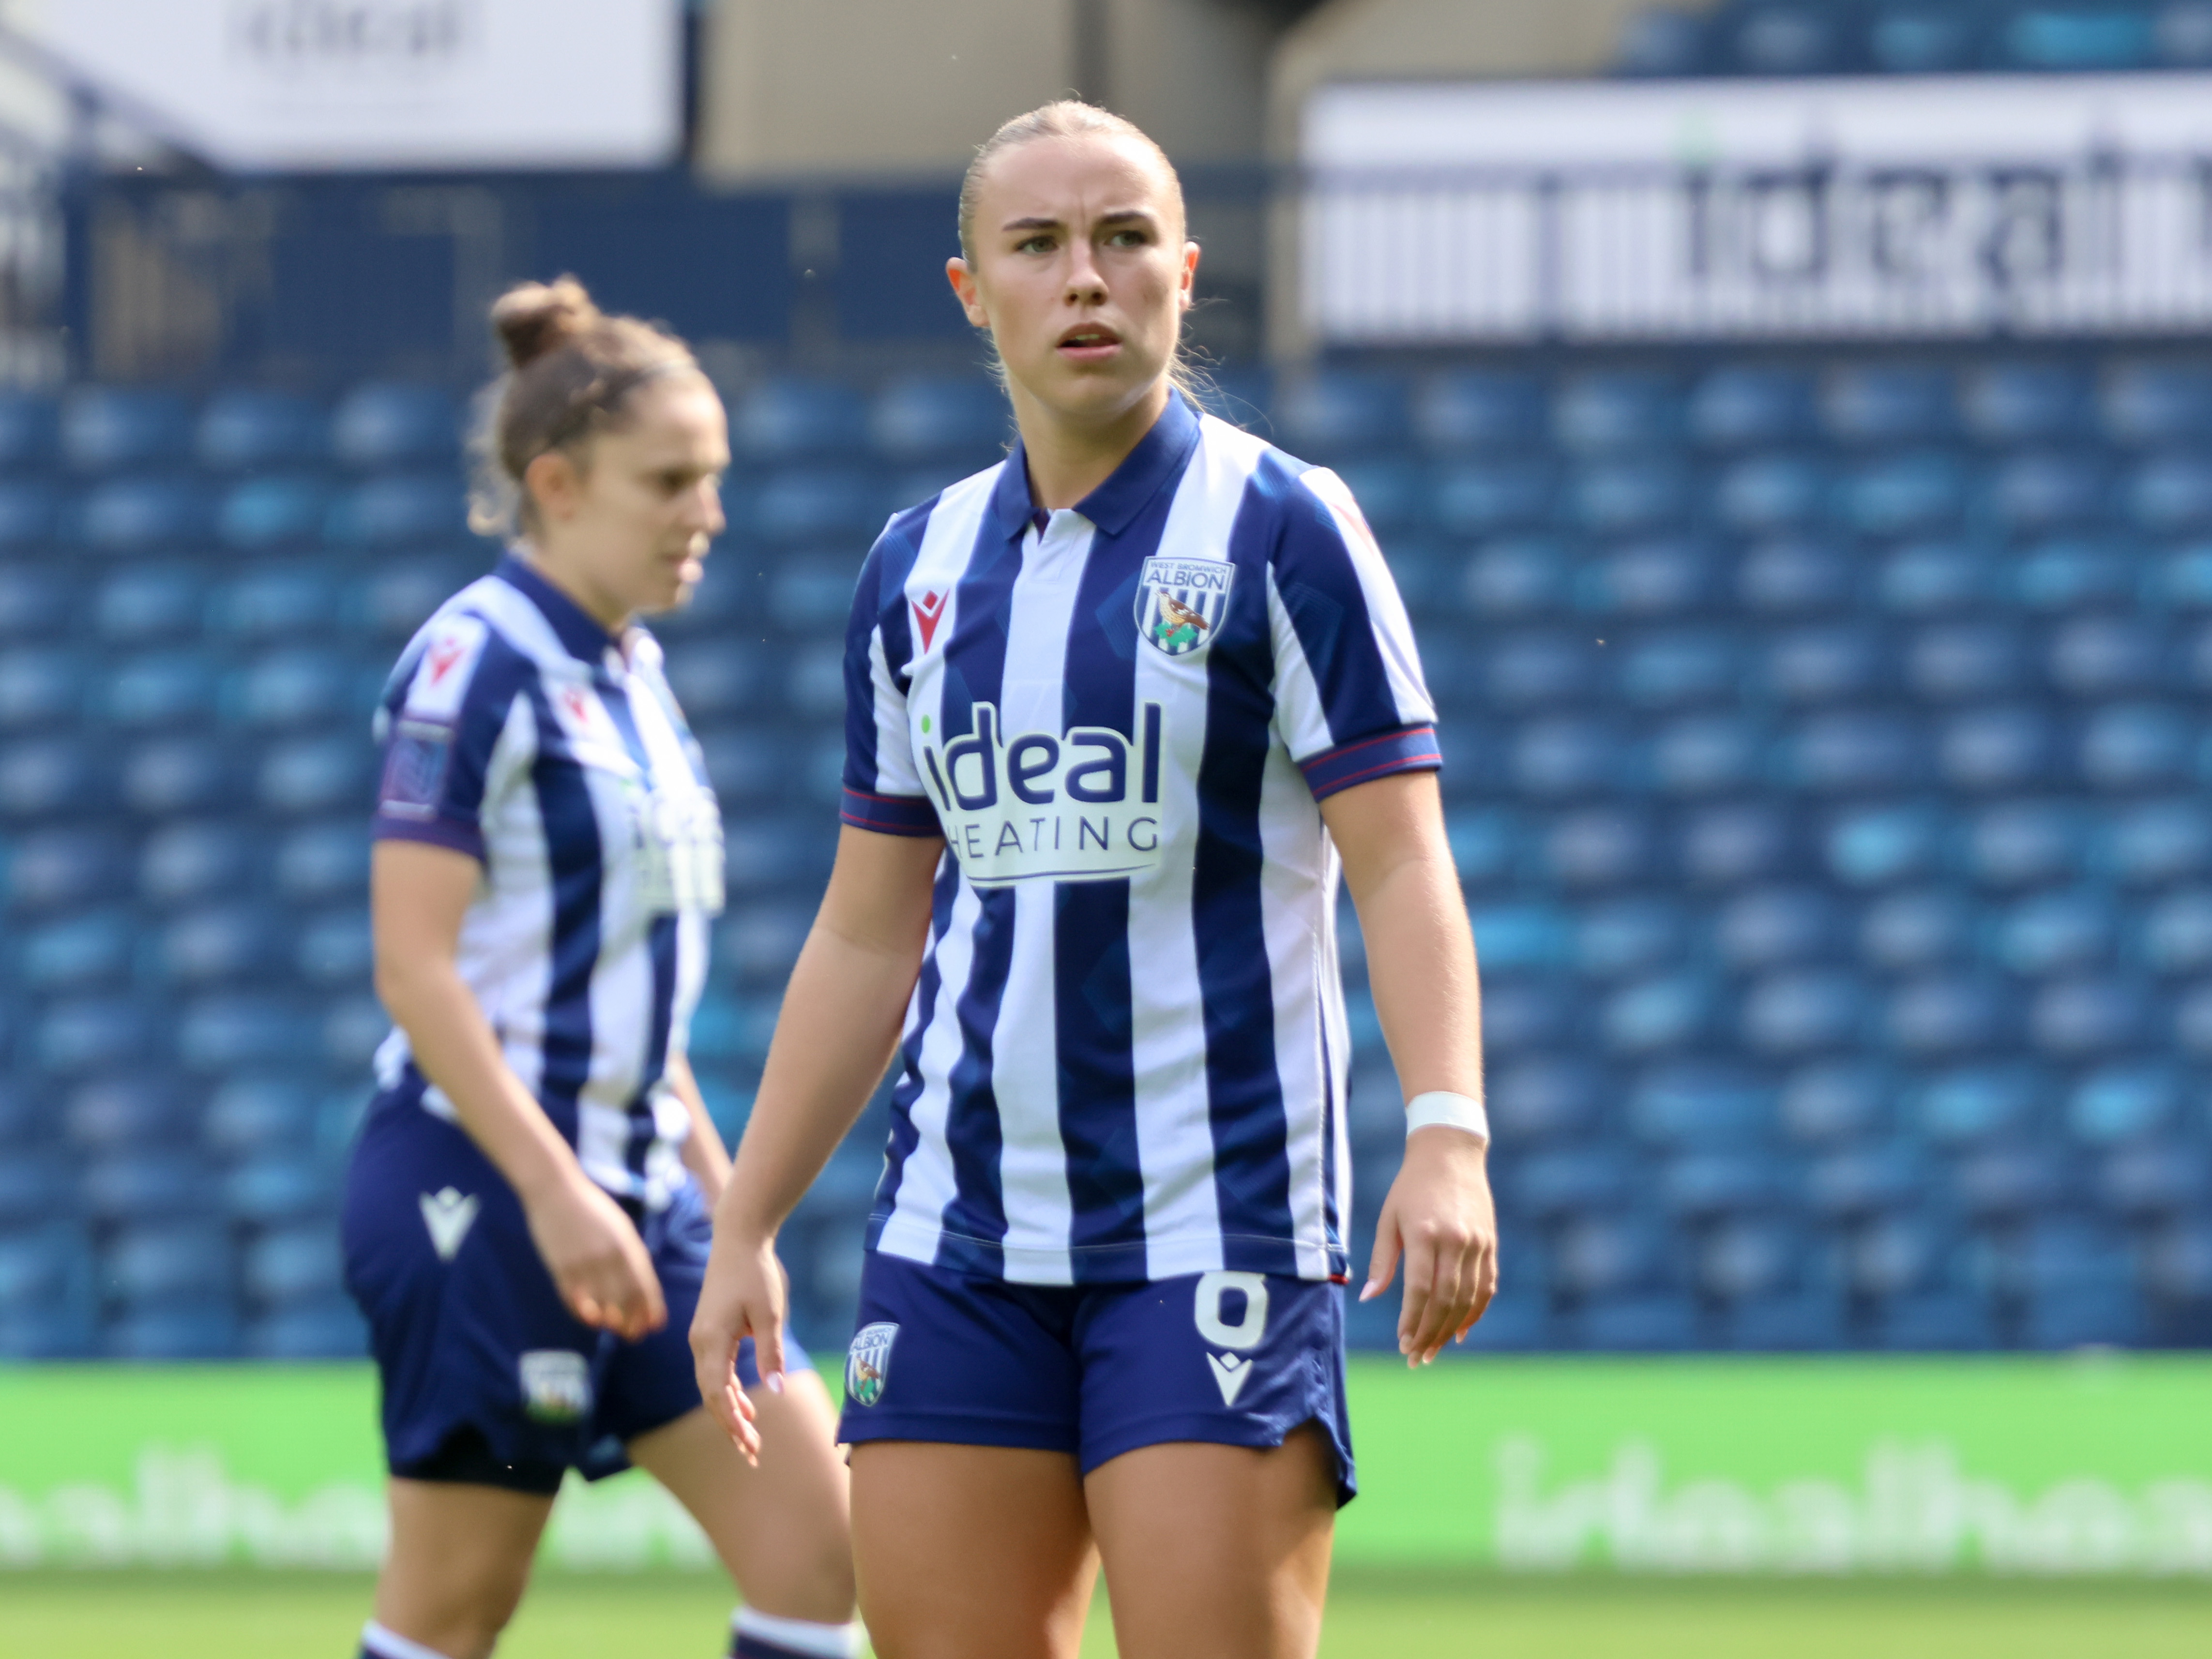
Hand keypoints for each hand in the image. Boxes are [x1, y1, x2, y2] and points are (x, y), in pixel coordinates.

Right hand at [521, 1170, 667, 1341]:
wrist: (556, 1190)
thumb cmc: (592, 1207)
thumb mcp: (620, 1227)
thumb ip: (630, 1253)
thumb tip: (641, 1283)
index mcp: (626, 1245)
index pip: (644, 1284)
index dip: (651, 1307)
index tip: (656, 1324)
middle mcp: (607, 1257)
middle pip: (625, 1299)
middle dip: (633, 1320)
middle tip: (636, 1335)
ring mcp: (582, 1264)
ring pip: (600, 1303)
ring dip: (610, 1320)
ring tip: (616, 1329)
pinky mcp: (559, 1268)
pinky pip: (573, 1299)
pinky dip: (583, 1312)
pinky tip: (591, 1319)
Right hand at [688, 1227, 784, 1466]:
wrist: (739, 1240)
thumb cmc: (757, 1274)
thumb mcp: (770, 1313)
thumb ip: (770, 1352)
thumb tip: (775, 1389)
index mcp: (711, 1339)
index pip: (716, 1392)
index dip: (730, 1421)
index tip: (747, 1444)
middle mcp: (700, 1342)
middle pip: (711, 1395)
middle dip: (730, 1427)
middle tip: (752, 1454)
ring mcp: (702, 1338)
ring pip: (712, 1386)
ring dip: (730, 1413)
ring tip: (751, 1439)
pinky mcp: (710, 1333)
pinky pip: (715, 1372)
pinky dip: (729, 1393)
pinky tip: (747, 1409)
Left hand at [1361, 1126, 1497, 1366]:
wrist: (1450, 1153)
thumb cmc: (1411, 1187)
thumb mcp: (1388, 1218)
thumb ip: (1382, 1260)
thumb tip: (1368, 1298)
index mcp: (1424, 1233)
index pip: (1420, 1289)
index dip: (1411, 1320)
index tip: (1402, 1343)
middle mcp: (1455, 1240)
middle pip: (1445, 1300)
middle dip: (1429, 1333)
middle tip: (1416, 1357)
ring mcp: (1477, 1243)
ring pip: (1468, 1299)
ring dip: (1450, 1330)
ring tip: (1433, 1350)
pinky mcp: (1490, 1244)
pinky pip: (1486, 1287)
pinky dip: (1474, 1313)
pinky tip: (1459, 1332)